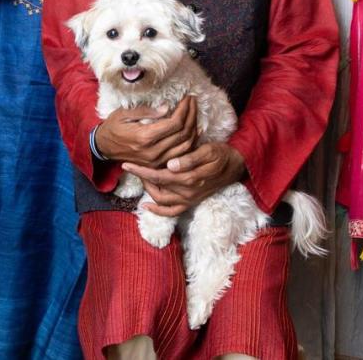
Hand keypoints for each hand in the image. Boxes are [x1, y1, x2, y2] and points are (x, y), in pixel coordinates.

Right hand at [94, 96, 197, 167]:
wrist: (103, 148)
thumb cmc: (113, 128)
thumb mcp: (124, 114)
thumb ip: (146, 111)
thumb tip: (166, 108)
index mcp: (144, 137)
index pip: (175, 124)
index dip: (185, 109)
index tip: (187, 98)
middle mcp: (153, 152)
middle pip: (183, 134)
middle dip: (192, 115)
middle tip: (193, 101)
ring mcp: (156, 161)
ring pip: (186, 146)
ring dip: (194, 128)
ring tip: (194, 113)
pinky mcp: (158, 165)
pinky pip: (181, 155)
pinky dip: (190, 142)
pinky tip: (192, 129)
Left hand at [122, 142, 245, 216]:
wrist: (235, 166)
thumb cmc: (220, 154)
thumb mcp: (208, 151)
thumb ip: (190, 159)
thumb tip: (171, 165)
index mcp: (189, 178)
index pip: (158, 176)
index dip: (141, 171)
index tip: (127, 164)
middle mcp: (187, 192)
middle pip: (156, 188)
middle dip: (142, 179)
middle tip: (134, 166)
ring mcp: (189, 199)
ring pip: (161, 200)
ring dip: (148, 190)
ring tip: (142, 178)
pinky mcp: (191, 202)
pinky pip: (171, 212)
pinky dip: (158, 211)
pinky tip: (147, 206)